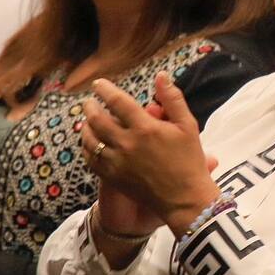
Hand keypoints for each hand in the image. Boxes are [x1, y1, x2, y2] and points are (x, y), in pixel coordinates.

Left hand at [81, 72, 218, 235]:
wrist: (184, 199)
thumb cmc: (189, 161)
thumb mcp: (187, 126)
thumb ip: (172, 99)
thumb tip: (161, 75)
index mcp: (145, 128)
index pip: (117, 102)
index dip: (105, 90)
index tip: (98, 84)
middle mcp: (127, 144)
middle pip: (97, 119)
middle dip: (90, 107)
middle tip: (89, 102)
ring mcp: (117, 162)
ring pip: (90, 140)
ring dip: (85, 127)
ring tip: (86, 121)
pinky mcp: (113, 178)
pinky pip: (91, 160)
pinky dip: (86, 149)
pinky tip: (89, 144)